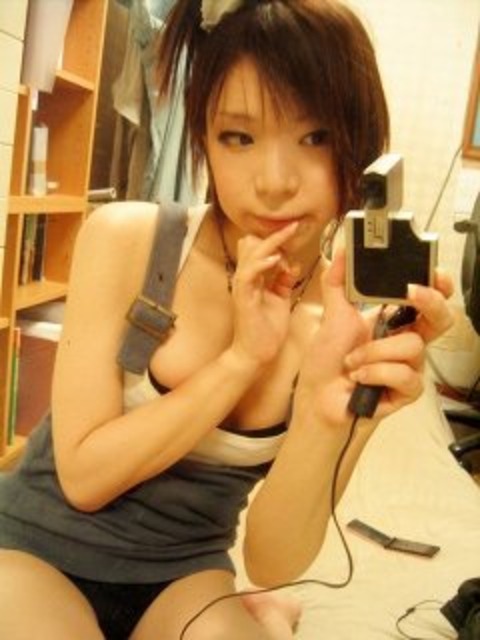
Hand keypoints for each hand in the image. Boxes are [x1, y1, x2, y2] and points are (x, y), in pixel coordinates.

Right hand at [229, 222, 298, 365]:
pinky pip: (248, 274)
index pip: (261, 248)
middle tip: (293, 228)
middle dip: (275, 236)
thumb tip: (293, 265)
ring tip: (286, 248)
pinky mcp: (243, 297)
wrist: (255, 353)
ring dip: (271, 247)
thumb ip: (283, 282)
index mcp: (254, 278)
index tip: (294, 227)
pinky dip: (261, 264)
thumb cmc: (266, 330)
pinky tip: (275, 260)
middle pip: (253, 244)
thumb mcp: (280, 300)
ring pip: (250, 253)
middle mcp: (246, 278)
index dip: (277, 238)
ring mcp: (242, 286)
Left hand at [292, 248, 453, 428]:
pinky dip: (376, 373)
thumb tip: (341, 250)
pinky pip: (405, 375)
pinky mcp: (408, 391)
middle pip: (441, 318)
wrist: (318, 400)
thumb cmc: (326, 362)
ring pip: (413, 347)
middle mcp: (405, 341)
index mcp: (392, 321)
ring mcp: (410, 366)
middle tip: (412, 294)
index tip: (434, 273)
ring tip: (352, 361)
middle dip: (430, 303)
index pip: (426, 299)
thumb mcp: (331, 316)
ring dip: (374, 352)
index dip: (437, 285)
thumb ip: (337, 282)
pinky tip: (359, 378)